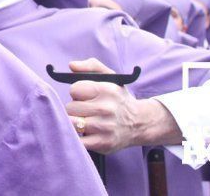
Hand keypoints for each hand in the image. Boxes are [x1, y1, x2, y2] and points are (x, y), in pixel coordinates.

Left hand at [64, 58, 178, 153]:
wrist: (139, 123)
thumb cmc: (118, 98)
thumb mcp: (109, 76)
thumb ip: (90, 66)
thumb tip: (71, 65)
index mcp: (107, 90)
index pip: (75, 89)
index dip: (77, 92)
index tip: (84, 96)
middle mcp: (106, 109)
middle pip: (70, 108)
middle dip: (75, 108)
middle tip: (86, 109)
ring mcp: (104, 128)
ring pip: (72, 123)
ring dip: (75, 122)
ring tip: (85, 120)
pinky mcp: (102, 144)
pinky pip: (78, 141)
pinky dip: (77, 138)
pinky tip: (85, 132)